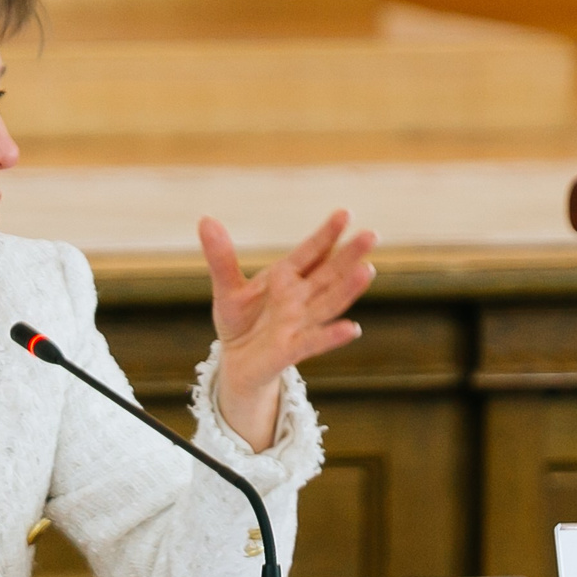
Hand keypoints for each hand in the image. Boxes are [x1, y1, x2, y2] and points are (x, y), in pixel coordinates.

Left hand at [200, 210, 377, 451]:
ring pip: (328, 303)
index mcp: (286, 277)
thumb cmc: (240, 322)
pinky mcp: (290, 349)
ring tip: (367, 271)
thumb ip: (221, 257)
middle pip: (329, 274)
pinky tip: (352, 328)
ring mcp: (299, 323)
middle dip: (349, 256)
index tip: (345, 213)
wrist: (237, 362)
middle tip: (371, 235)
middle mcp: (300, 298)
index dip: (327, 235)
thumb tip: (205, 219)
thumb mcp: (227, 288)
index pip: (311, 252)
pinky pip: (313, 342)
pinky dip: (331, 336)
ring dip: (348, 289)